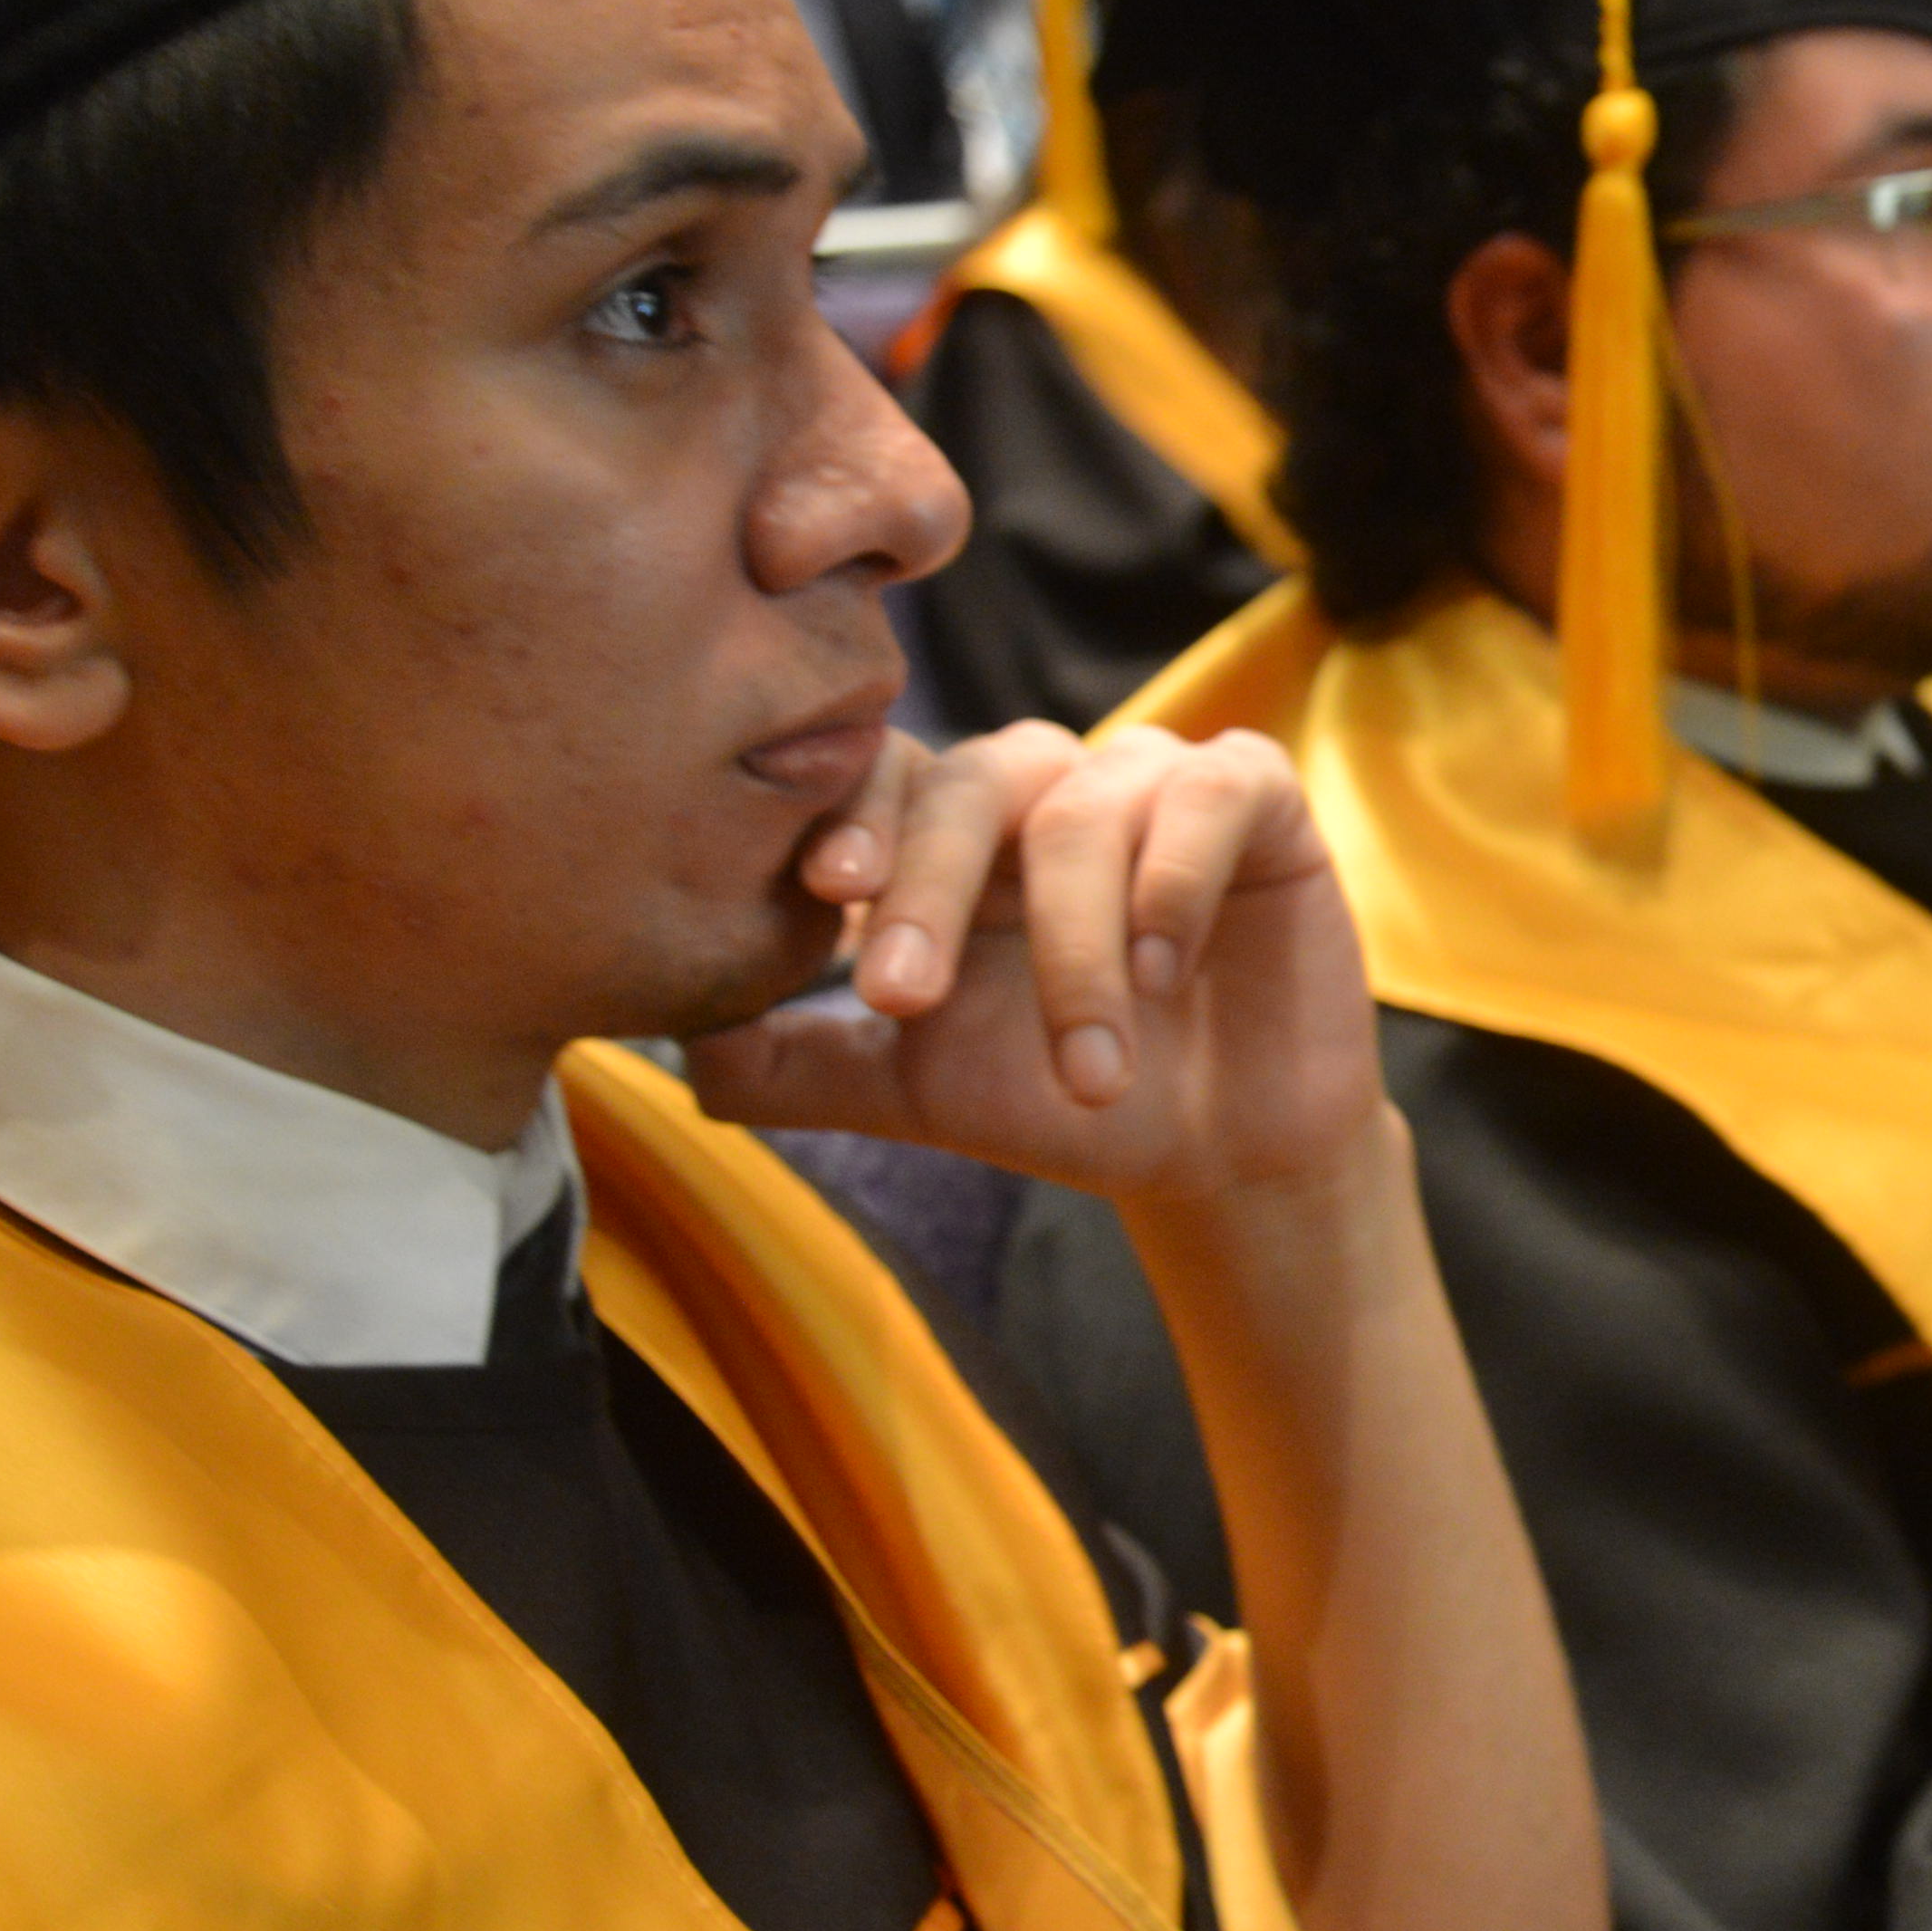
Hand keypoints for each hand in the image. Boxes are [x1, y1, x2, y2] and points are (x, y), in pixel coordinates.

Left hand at [682, 721, 1384, 1207]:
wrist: (1219, 1155)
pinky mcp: (1257, 799)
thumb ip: (794, 1065)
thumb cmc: (1059, 1102)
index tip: (826, 896)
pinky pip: (1207, 793)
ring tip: (1090, 1069)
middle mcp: (1045, 787)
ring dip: (1074, 951)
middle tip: (906, 1001)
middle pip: (968, 780)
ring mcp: (1151, 784)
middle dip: (931, 889)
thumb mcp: (912, 1091)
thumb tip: (674, 1053)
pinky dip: (1173, 883)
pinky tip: (1164, 975)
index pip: (883, 775)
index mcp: (952, 833)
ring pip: (1085, 809)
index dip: (852, 816)